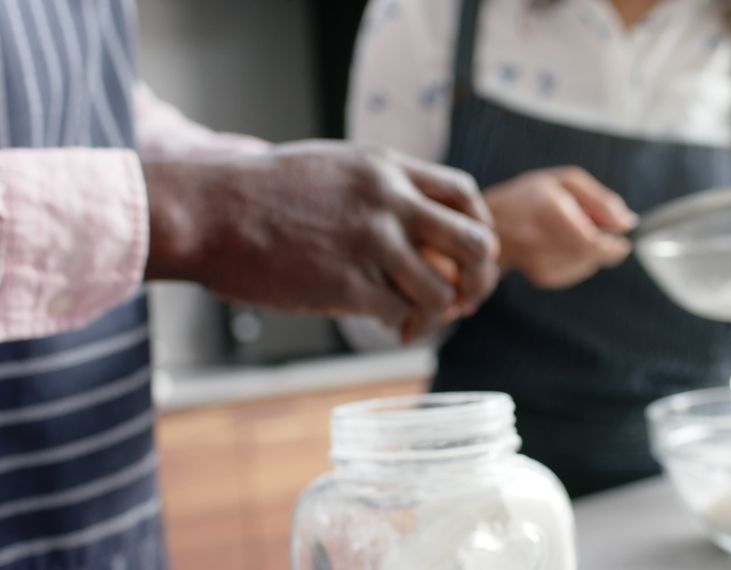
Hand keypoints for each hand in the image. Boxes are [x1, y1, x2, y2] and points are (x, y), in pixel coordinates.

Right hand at [144, 141, 499, 340]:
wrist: (207, 213)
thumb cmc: (260, 194)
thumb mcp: (333, 167)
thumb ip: (379, 187)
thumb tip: (418, 221)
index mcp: (386, 168)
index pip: (464, 193)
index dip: (478, 228)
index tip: (471, 254)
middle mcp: (389, 202)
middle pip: (474, 242)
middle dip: (479, 278)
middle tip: (464, 299)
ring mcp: (370, 243)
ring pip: (441, 289)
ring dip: (438, 313)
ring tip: (418, 322)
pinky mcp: (347, 284)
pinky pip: (402, 314)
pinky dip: (407, 327)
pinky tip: (394, 330)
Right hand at [485, 166, 637, 288]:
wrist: (489, 224)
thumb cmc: (529, 197)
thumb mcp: (565, 182)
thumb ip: (600, 201)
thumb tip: (628, 224)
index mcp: (549, 213)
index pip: (593, 242)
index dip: (613, 244)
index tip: (622, 240)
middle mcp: (542, 242)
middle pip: (594, 256)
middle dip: (604, 247)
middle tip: (595, 231)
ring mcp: (540, 264)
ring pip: (588, 266)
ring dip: (590, 253)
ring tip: (569, 234)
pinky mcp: (542, 278)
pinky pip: (576, 273)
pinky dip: (578, 261)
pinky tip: (561, 247)